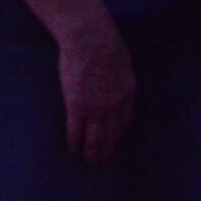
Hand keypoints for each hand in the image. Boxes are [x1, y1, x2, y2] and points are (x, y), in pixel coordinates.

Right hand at [55, 19, 135, 165]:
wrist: (90, 39)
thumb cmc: (105, 42)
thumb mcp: (122, 60)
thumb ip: (119, 75)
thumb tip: (115, 79)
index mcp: (127, 92)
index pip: (124, 120)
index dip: (118, 132)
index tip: (113, 139)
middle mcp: (114, 105)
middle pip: (111, 133)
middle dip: (107, 149)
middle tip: (103, 161)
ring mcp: (96, 108)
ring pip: (95, 138)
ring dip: (92, 152)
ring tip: (89, 161)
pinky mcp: (77, 107)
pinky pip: (75, 132)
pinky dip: (74, 143)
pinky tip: (73, 149)